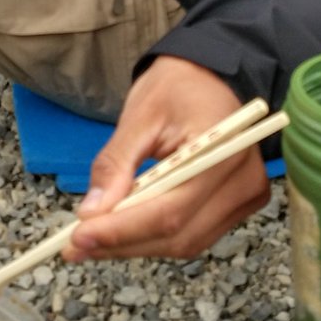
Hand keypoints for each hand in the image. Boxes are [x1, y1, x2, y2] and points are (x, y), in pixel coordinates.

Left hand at [65, 56, 269, 260]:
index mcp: (221, 150)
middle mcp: (243, 181)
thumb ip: (116, 163)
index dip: (122, 231)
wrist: (211, 75)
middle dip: (122, 243)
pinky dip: (155, 236)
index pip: (170, 211)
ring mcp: (246, 196)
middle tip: (74, 245)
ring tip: (92, 240)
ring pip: (185, 242)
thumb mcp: (139, 115)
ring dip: (136, 245)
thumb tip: (92, 212)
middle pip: (178, 235)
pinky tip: (123, 230)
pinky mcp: (239, 204)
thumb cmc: (178, 86)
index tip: (78, 237)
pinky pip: (194, 234)